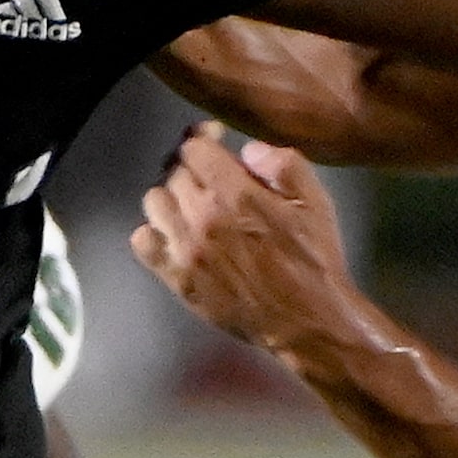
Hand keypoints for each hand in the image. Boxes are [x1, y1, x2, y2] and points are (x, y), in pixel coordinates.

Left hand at [130, 125, 353, 354]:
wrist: (305, 320)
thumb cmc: (314, 258)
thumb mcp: (315, 201)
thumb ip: (283, 163)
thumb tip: (246, 149)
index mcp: (238, 194)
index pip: (194, 148)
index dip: (203, 138)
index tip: (214, 141)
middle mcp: (205, 218)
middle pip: (173, 172)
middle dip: (191, 167)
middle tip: (208, 177)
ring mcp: (187, 251)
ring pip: (154, 201)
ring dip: (171, 196)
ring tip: (192, 205)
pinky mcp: (178, 279)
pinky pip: (142, 242)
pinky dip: (153, 232)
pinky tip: (176, 235)